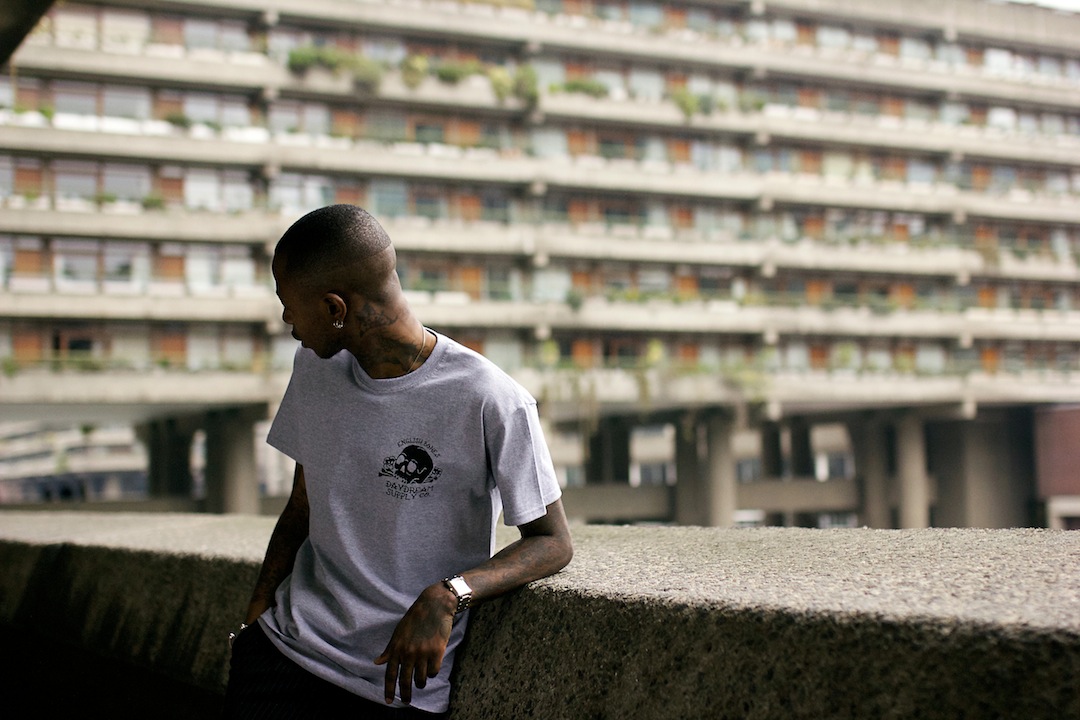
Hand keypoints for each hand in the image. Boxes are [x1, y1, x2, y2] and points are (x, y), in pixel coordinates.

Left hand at [374, 583, 455, 704]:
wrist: (434, 605)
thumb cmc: (415, 618)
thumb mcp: (398, 632)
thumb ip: (389, 649)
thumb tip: (377, 662)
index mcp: (397, 648)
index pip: (390, 674)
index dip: (389, 690)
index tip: (388, 702)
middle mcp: (408, 652)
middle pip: (405, 681)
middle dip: (405, 695)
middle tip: (407, 702)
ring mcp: (423, 653)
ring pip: (421, 679)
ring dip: (421, 683)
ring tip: (421, 681)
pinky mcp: (436, 652)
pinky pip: (433, 672)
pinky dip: (432, 673)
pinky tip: (431, 668)